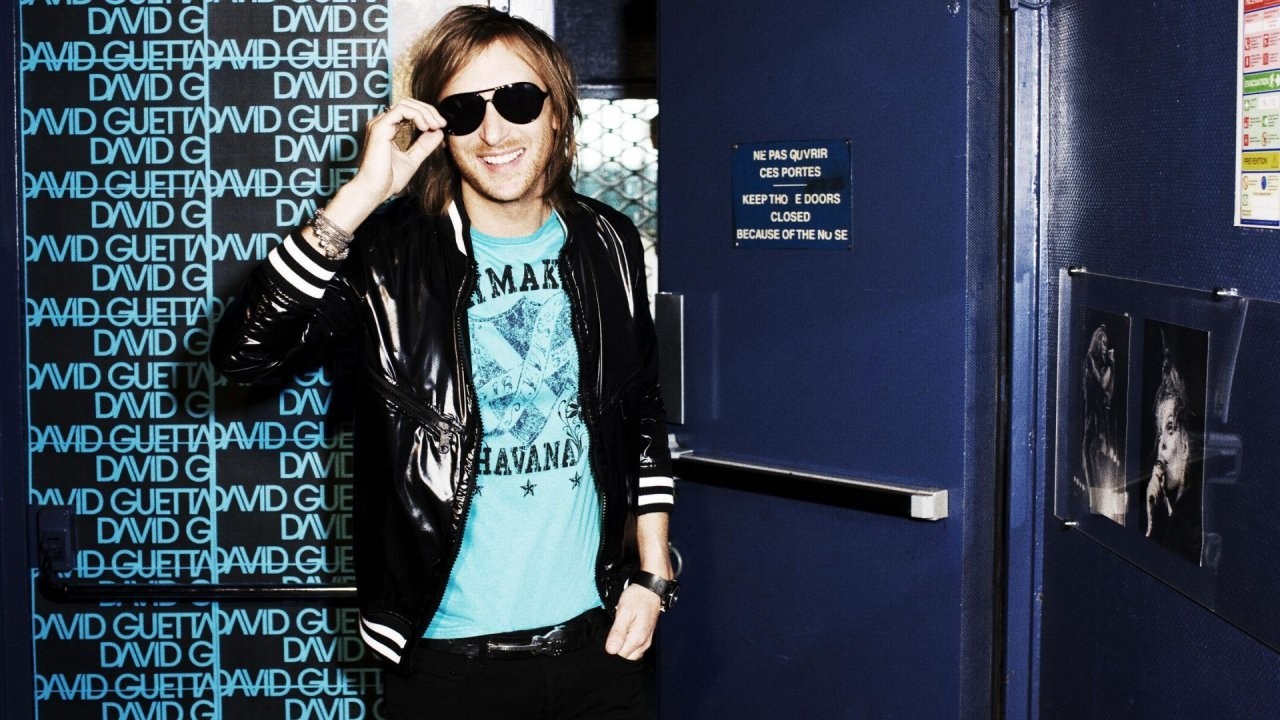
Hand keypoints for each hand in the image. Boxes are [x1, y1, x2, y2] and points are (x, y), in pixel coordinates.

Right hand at [343, 99, 447, 214]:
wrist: (375, 191)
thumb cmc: (388, 179)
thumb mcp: (413, 158)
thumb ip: (424, 145)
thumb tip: (438, 132)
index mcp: (388, 129)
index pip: (409, 110)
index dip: (427, 114)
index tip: (441, 126)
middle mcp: (382, 123)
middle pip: (408, 103)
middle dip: (429, 110)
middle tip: (442, 123)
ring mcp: (379, 124)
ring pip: (406, 104)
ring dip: (425, 112)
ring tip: (435, 125)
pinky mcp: (379, 127)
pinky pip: (401, 110)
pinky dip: (417, 115)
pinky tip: (425, 127)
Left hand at [604, 584, 661, 660]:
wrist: (650, 589)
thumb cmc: (636, 598)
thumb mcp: (624, 612)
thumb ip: (617, 632)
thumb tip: (611, 650)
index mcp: (637, 639)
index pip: (620, 657)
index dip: (611, 651)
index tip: (605, 643)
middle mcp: (643, 644)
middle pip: (626, 659)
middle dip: (616, 652)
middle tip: (609, 638)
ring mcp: (646, 642)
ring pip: (631, 656)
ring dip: (622, 650)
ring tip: (614, 637)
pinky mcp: (646, 638)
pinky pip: (635, 650)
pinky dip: (627, 647)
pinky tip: (621, 638)